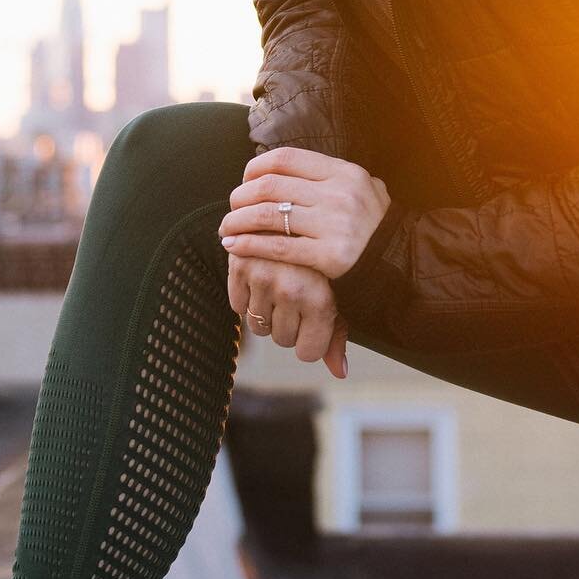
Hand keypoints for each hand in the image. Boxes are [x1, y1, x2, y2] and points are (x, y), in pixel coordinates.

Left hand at [219, 146, 390, 279]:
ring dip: (237, 222)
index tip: (245, 181)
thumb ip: (327, 175)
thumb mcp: (361, 187)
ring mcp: (335, 225)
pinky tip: (234, 247)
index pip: (285, 159)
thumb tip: (279, 166)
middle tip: (231, 208)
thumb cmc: (372, 224)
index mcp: (344, 172)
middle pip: (269, 187)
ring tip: (226, 229)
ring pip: (267, 216)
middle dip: (240, 197)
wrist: (400, 263)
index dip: (255, 168)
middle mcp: (339, 195)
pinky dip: (248, 246)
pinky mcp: (330, 257)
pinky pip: (277, 247)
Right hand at [228, 252, 349, 379]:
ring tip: (281, 285)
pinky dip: (247, 296)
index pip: (308, 352)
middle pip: (283, 340)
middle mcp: (291, 290)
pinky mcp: (239, 265)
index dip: (310, 342)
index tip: (313, 323)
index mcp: (320, 299)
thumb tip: (340, 372)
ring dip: (267, 312)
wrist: (297, 206)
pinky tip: (261, 277)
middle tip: (298, 298)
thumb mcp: (339, 291)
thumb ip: (338, 333)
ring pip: (258, 326)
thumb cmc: (324, 257)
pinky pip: (238, 305)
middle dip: (290, 325)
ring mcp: (263, 278)